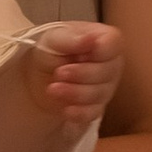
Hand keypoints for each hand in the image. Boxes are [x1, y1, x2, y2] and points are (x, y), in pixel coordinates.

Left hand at [19, 19, 124, 134]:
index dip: (98, 51)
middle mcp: (111, 63)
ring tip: (53, 89)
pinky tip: (66, 110)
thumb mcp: (53, 38)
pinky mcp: (97, 107)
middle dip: (81, 74)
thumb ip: (71, 38)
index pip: (114, 43)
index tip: (79, 55)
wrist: (38, 76)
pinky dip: (79, 112)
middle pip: (107, 71)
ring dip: (75, 92)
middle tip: (59, 73)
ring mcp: (107, 87)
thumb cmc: (51, 50)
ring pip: (100, 94)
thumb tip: (90, 39)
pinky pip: (94, 113)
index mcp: (104, 39)